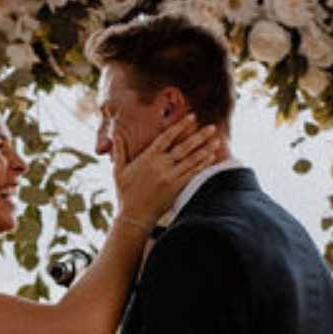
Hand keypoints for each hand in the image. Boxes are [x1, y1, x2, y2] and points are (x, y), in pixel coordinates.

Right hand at [110, 115, 225, 227]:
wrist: (134, 216)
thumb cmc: (125, 192)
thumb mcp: (119, 169)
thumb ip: (120, 150)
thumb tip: (116, 132)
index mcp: (148, 158)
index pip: (167, 137)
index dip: (181, 126)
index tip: (192, 117)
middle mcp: (161, 166)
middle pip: (184, 147)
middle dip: (199, 136)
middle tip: (212, 127)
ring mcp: (170, 177)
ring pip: (192, 160)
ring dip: (205, 149)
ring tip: (217, 140)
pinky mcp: (176, 188)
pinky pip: (192, 174)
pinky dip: (203, 165)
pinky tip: (211, 158)